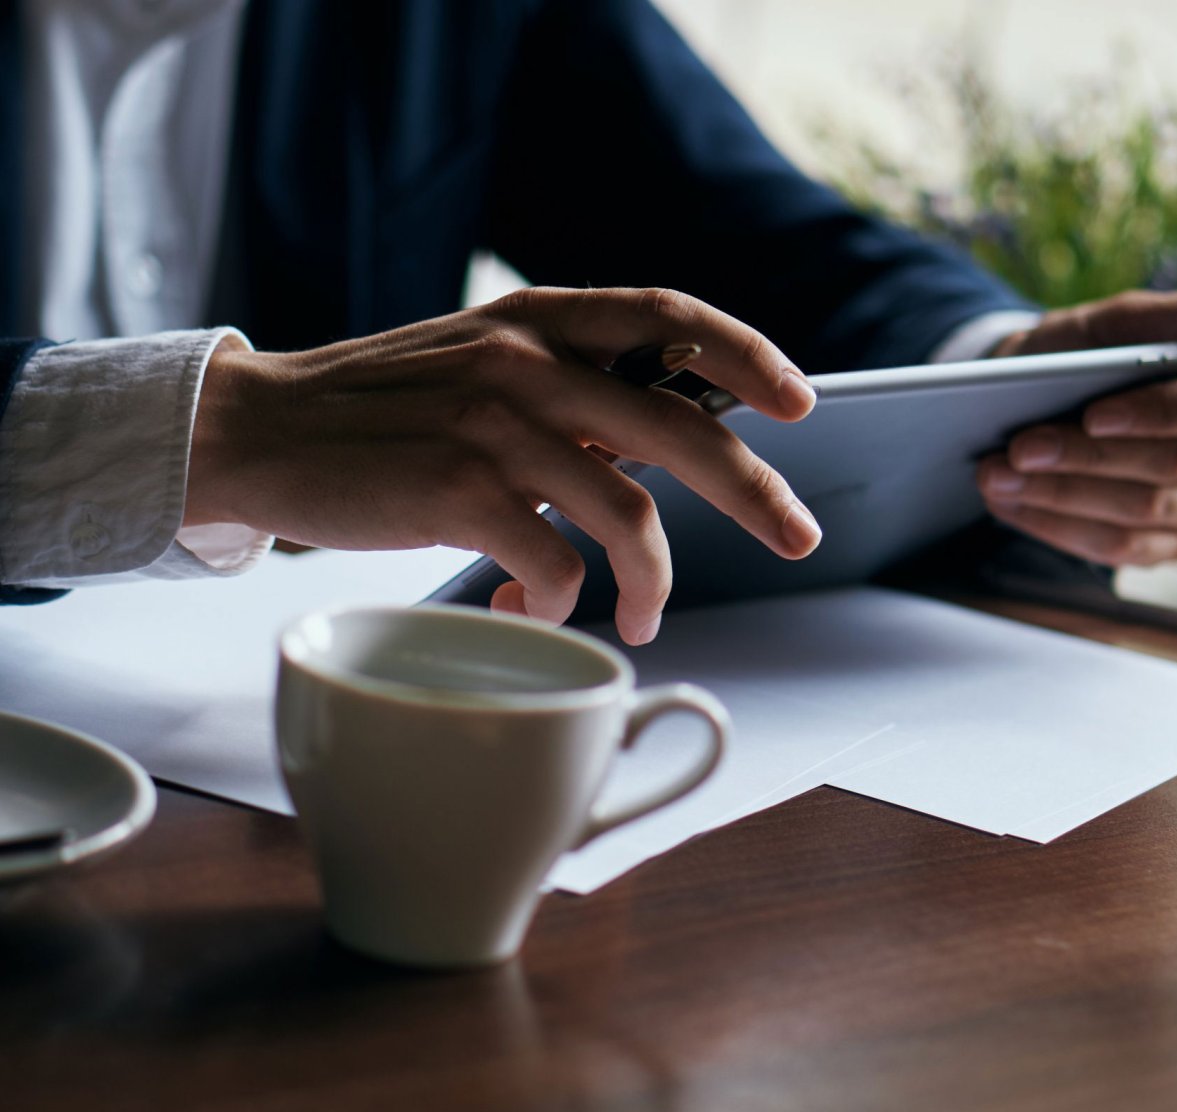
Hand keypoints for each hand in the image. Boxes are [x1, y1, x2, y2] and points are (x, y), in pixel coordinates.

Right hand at [186, 287, 820, 643]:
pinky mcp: (458, 493)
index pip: (667, 314)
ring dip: (651, 579)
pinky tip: (537, 602)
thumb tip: (646, 456)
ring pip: (627, 513)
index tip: (800, 402)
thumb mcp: (474, 363)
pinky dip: (563, 597)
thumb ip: (559, 389)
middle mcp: (525, 361)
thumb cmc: (377, 410)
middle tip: (799, 534)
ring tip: (647, 616)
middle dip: (755, 490)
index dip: (746, 354)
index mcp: (536, 320)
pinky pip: (554, 561)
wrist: (261, 429)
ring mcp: (494, 427)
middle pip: (680, 426)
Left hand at [977, 288, 1176, 566]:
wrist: (1038, 396)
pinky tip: (1006, 504)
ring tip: (993, 476)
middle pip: (1169, 464)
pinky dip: (1054, 525)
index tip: (1093, 417)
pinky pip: (1116, 546)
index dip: (1154, 414)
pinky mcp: (1165, 542)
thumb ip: (1147, 320)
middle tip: (1018, 449)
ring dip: (1058, 496)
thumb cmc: (1078, 355)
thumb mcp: (1102, 327)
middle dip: (1085, 458)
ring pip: (1138, 511)